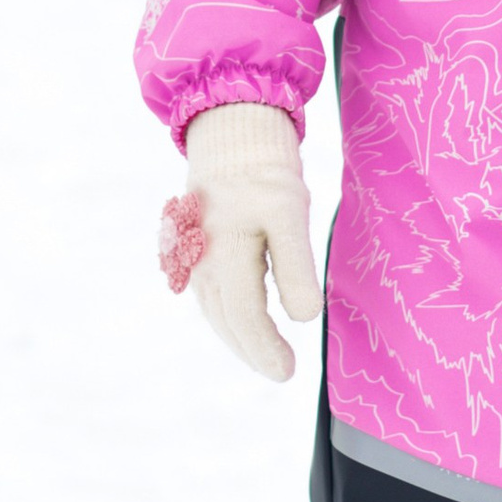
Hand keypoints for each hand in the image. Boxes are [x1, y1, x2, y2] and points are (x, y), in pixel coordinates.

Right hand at [160, 104, 322, 382]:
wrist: (230, 131)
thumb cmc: (264, 170)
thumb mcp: (289, 213)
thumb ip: (295, 267)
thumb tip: (306, 317)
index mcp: (226, 256)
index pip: (246, 317)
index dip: (266, 348)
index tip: (288, 370)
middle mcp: (203, 262)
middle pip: (227, 321)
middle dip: (253, 351)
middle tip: (281, 371)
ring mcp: (194, 256)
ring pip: (215, 310)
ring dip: (238, 338)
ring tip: (265, 356)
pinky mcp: (196, 247)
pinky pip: (210, 294)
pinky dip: (228, 316)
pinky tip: (243, 322)